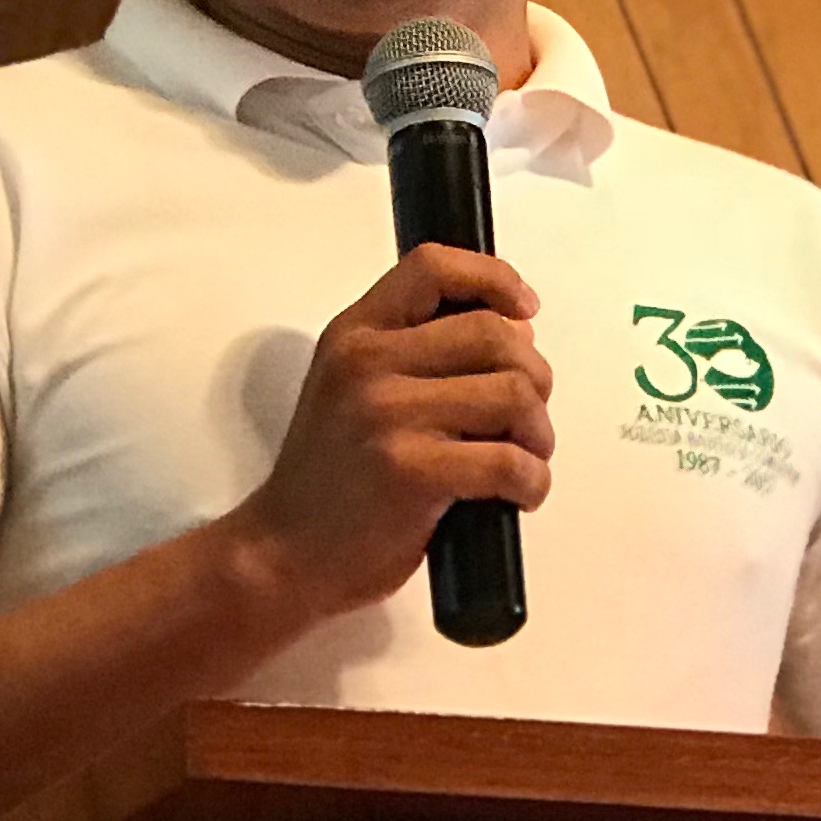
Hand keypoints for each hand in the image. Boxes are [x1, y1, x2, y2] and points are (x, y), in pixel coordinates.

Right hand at [225, 244, 554, 619]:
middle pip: (496, 334)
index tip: (524, 310)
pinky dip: (532, 480)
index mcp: (356, 333)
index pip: (434, 266)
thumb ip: (418, 351)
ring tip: (524, 457)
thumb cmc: (328, 478)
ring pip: (514, 394)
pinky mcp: (412, 472)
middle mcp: (368, 362)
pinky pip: (508, 461)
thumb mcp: (351, 387)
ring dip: (538, 432)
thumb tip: (516, 331)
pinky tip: (519, 493)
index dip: (493, 279)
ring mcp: (388, 416)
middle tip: (525, 416)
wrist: (283, 554)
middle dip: (534, 376)